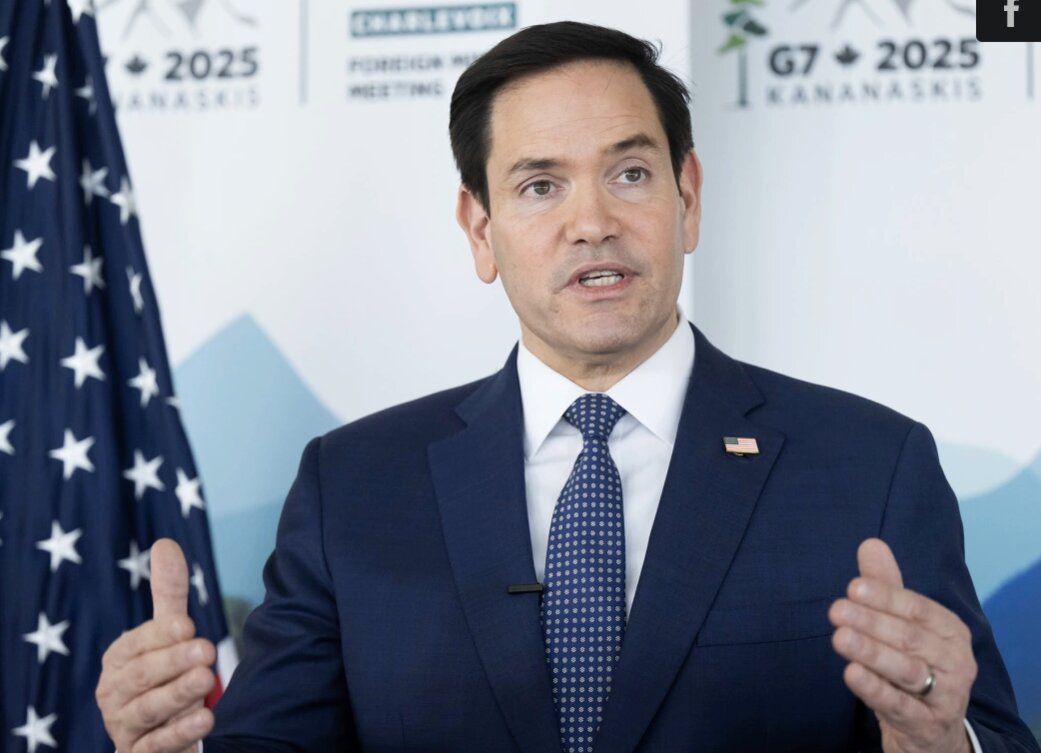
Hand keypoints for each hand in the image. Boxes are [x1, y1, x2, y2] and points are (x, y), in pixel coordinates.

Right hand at [96, 539, 216, 752]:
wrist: (162, 735)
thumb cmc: (163, 676)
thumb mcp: (168, 636)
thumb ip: (168, 596)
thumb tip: (165, 542)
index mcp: (118, 660)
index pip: (136, 644)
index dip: (160, 634)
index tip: (188, 624)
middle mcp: (114, 693)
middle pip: (140, 677)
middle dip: (172, 662)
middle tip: (206, 650)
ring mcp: (125, 726)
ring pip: (147, 710)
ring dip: (177, 694)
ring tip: (206, 680)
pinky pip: (157, 745)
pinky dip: (180, 732)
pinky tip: (206, 719)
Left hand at [829, 539, 977, 752]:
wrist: (932, 727)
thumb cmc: (916, 663)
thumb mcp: (904, 625)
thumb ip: (887, 587)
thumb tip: (871, 543)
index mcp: (951, 630)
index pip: (918, 609)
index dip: (886, 597)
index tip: (853, 587)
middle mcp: (955, 661)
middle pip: (911, 638)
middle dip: (872, 622)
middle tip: (836, 610)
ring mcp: (945, 696)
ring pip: (906, 671)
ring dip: (871, 653)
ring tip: (839, 638)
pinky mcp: (928, 724)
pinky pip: (899, 705)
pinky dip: (874, 689)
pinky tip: (851, 674)